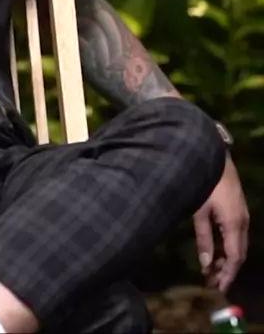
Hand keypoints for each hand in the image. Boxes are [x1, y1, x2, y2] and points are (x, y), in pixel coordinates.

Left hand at [193, 154, 249, 292]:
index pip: (235, 257)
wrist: (212, 156)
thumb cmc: (204, 183)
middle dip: (227, 269)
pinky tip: (215, 249)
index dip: (227, 274)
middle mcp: (243, 221)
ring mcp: (242, 213)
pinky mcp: (238, 207)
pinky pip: (236, 233)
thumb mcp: (200, 211)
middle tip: (212, 281)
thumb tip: (205, 263)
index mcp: (235, 224)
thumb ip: (203, 238)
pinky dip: (227, 245)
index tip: (218, 287)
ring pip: (238, 243)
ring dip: (226, 257)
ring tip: (210, 268)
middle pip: (239, 252)